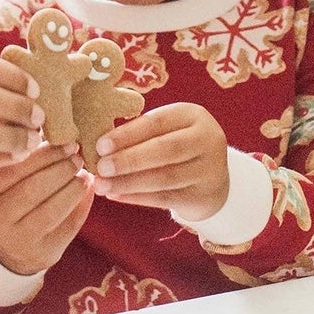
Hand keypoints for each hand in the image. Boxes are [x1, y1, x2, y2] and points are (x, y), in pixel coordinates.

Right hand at [0, 141, 93, 276]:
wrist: (5, 250)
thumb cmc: (9, 201)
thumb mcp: (4, 179)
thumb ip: (24, 157)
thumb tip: (58, 131)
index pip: (18, 167)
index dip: (46, 153)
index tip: (67, 142)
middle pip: (34, 188)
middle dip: (62, 169)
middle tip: (78, 157)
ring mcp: (17, 240)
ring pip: (52, 210)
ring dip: (74, 188)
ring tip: (85, 175)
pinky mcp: (41, 254)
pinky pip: (67, 227)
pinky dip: (81, 206)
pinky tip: (87, 192)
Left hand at [92, 102, 229, 223]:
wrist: (213, 179)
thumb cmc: (178, 146)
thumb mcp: (169, 129)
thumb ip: (141, 132)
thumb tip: (100, 145)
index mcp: (193, 115)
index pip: (157, 122)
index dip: (128, 134)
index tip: (101, 145)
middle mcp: (207, 139)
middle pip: (165, 150)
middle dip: (129, 159)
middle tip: (101, 168)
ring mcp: (209, 170)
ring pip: (165, 178)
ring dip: (129, 182)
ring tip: (102, 185)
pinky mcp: (203, 196)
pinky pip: (166, 198)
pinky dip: (137, 198)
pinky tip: (116, 196)